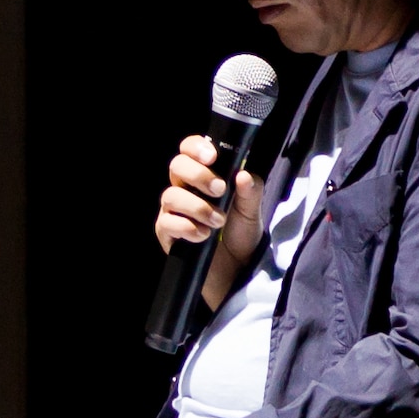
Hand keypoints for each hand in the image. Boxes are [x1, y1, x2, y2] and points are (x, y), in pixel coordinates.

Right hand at [156, 137, 264, 310]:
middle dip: (198, 175)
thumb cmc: (241, 235)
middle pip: (176, 166)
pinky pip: (167, 223)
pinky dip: (187, 227)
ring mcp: (173, 211)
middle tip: (220, 190)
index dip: (195, 147)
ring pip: (170, 195)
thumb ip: (250, 192)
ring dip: (197, 207)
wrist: (236, 270)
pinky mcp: (167, 234)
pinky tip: (202, 236)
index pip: (189, 150)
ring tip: (217, 221)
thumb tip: (243, 175)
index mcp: (204, 176)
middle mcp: (185, 189)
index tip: (212, 157)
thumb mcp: (252, 211)